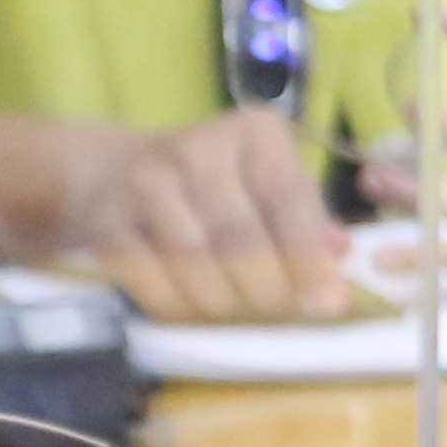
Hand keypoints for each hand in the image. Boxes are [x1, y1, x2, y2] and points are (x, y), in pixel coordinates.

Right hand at [64, 107, 350, 320]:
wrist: (111, 172)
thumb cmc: (216, 185)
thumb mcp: (267, 184)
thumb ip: (306, 216)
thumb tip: (341, 254)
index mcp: (254, 133)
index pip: (288, 200)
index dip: (308, 257)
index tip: (329, 303)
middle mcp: (198, 147)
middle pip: (239, 236)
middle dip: (264, 288)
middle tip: (275, 312)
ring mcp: (145, 180)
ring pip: (192, 259)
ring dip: (219, 300)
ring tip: (235, 312)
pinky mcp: (104, 216)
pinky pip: (144, 273)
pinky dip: (172, 301)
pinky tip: (188, 307)